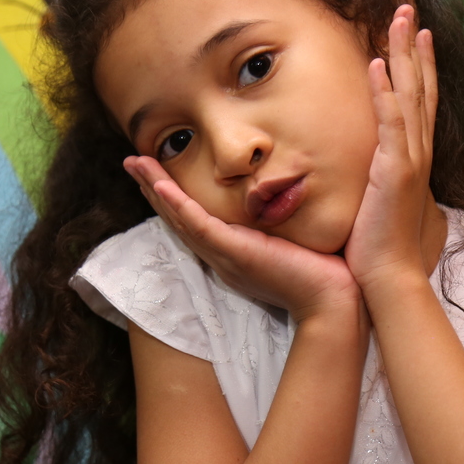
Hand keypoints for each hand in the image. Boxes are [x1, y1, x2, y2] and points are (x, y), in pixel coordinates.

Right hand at [124, 157, 359, 321]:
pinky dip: (178, 205)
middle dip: (152, 187)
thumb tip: (285, 196)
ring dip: (155, 189)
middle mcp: (221, 256)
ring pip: (180, 218)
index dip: (171, 197)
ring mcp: (224, 256)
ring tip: (136, 163)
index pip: (193, 220)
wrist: (332, 301)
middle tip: (132, 161)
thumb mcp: (293, 239)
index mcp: (231, 253)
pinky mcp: (234, 254)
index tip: (156, 173)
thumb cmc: (321, 271)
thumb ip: (281, 223)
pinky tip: (162, 185)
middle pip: (177, 217)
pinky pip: (199, 226)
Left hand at [344, 5, 438, 289]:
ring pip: (409, 96)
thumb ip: (385, 181)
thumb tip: (381, 175)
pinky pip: (390, 123)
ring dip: (403, 56)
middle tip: (408, 11)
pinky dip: (385, 93)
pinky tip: (378, 66)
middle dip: (414, 48)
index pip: (419, 103)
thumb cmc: (383, 246)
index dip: (419, 67)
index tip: (416, 36)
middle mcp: (417, 153)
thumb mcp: (384, 202)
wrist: (389, 277)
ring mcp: (409, 160)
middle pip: (419, 88)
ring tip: (398, 21)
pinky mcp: (395, 171)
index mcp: (414, 159)